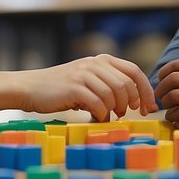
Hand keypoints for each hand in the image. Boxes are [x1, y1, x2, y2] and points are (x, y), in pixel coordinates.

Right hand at [18, 54, 156, 121]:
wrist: (30, 88)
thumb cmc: (61, 89)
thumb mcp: (88, 80)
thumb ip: (108, 84)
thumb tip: (134, 102)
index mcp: (102, 60)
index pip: (134, 71)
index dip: (146, 91)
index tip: (149, 107)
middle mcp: (94, 64)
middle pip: (127, 84)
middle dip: (132, 102)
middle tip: (126, 113)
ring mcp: (84, 74)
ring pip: (113, 94)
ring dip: (115, 109)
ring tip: (109, 116)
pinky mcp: (74, 87)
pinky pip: (98, 103)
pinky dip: (101, 114)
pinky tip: (97, 118)